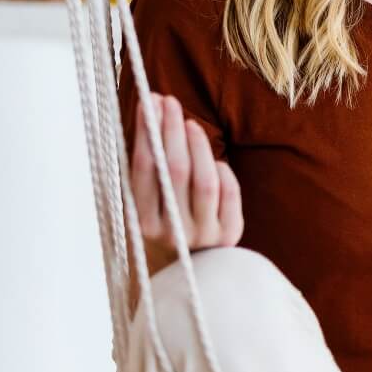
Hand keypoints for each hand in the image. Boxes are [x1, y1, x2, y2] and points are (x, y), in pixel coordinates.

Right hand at [130, 94, 242, 256]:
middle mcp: (172, 232)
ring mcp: (203, 235)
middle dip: (172, 130)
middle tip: (170, 102)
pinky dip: (222, 170)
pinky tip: (214, 159)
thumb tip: (152, 105)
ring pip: (204, 180)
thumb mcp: (149, 199)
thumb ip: (149, 162)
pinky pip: (229, 192)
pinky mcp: (229, 234)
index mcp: (142, 223)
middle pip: (175, 171)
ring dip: (198, 145)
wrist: (192, 268)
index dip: (147, 132)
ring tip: (191, 123)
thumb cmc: (166, 218)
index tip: (149, 102)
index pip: (144, 169)